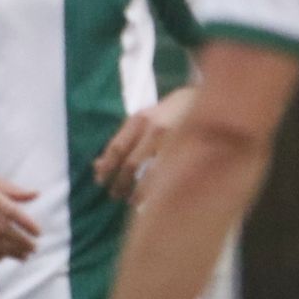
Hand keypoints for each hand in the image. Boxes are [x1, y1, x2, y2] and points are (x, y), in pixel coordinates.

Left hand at [93, 87, 194, 202]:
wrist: (202, 99)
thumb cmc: (167, 114)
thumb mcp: (142, 121)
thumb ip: (123, 140)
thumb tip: (97, 165)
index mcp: (138, 120)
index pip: (116, 147)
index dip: (106, 166)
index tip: (100, 181)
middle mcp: (153, 129)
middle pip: (130, 162)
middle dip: (119, 181)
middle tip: (113, 194)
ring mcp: (173, 140)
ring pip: (150, 172)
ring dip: (137, 189)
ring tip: (129, 200)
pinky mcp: (188, 150)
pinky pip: (169, 174)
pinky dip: (157, 188)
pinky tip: (152, 198)